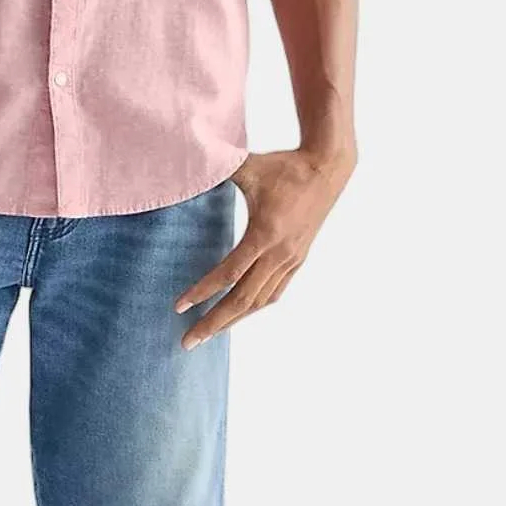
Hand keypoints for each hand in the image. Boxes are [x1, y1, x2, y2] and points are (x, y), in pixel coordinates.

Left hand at [173, 142, 355, 349]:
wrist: (327, 167)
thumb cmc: (284, 166)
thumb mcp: (249, 167)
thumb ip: (216, 167)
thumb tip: (188, 163)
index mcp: (264, 234)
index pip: (228, 273)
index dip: (202, 292)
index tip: (178, 307)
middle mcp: (279, 253)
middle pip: (242, 299)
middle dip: (213, 323)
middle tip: (187, 342)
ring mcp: (291, 259)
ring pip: (260, 301)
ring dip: (233, 320)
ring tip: (209, 333)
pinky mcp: (298, 259)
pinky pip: (275, 292)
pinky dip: (255, 307)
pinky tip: (240, 313)